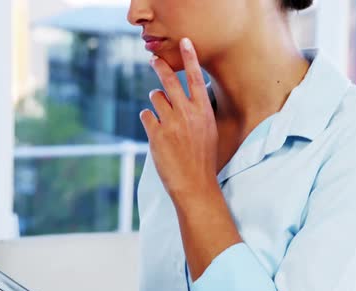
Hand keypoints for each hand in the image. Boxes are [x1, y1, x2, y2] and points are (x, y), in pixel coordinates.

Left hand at [140, 38, 218, 199]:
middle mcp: (187, 113)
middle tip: (154, 59)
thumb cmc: (203, 158)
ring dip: (156, 102)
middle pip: (169, 81)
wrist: (194, 183)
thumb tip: (184, 98)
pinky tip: (155, 130)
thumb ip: (197, 112)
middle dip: (160, 66)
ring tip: (162, 116)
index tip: (185, 42)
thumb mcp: (209, 131)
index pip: (196, 78)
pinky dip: (149, 119)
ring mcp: (170, 122)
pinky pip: (146, 115)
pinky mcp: (155, 133)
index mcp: (203, 111)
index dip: (190, 58)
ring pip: (155, 98)